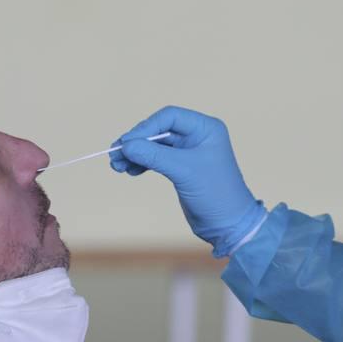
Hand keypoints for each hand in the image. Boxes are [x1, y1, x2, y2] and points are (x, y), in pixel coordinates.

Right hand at [111, 106, 263, 253]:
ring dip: (136, 154)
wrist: (228, 224)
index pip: (169, 117)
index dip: (145, 128)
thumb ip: (154, 155)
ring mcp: (189, 152)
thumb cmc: (215, 193)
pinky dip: (142, 164)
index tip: (127, 143)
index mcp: (205, 128)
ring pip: (155, 146)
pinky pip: (157, 159)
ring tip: (117, 166)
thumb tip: (126, 146)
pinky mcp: (182, 168)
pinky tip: (131, 171)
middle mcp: (197, 136)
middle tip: (115, 155)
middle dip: (137, 142)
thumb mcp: (184, 171)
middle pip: (158, 130)